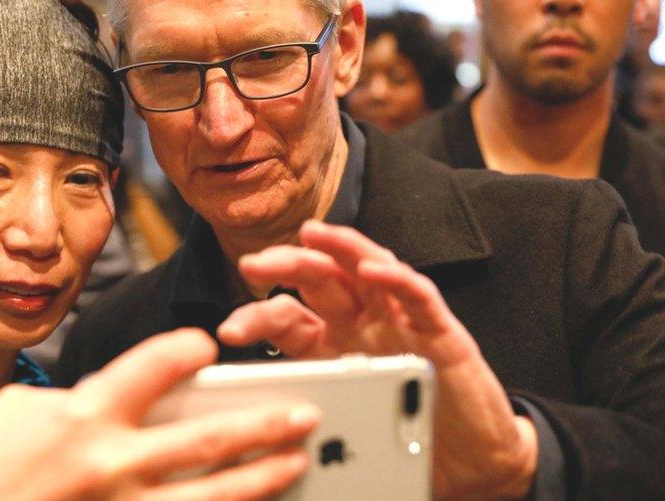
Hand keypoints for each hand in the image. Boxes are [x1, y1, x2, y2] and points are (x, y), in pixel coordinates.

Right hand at [0, 328, 319, 500]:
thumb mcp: (19, 414)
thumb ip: (77, 398)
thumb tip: (110, 395)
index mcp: (85, 416)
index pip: (152, 366)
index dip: (187, 350)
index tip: (207, 346)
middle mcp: (113, 462)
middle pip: (207, 439)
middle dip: (263, 424)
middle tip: (303, 412)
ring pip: (212, 494)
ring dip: (261, 477)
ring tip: (295, 462)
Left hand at [218, 221, 537, 498]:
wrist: (468, 463)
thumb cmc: (402, 436)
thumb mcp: (343, 415)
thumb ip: (309, 399)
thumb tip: (256, 413)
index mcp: (333, 344)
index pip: (289, 316)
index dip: (257, 317)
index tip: (229, 331)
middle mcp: (363, 325)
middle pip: (322, 279)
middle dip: (287, 264)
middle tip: (254, 264)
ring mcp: (401, 324)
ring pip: (367, 270)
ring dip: (340, 248)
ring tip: (312, 234)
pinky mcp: (442, 333)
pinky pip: (418, 297)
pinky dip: (397, 280)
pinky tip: (372, 269)